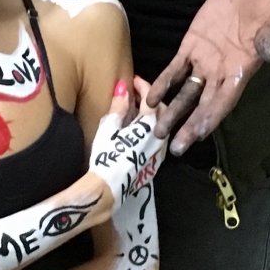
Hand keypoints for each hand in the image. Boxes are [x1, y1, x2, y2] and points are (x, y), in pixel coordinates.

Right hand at [89, 76, 167, 207]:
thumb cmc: (107, 156)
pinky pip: (159, 139)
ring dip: (152, 115)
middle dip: (151, 99)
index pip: (151, 98)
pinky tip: (139, 130)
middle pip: (162, 110)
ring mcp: (160, 151)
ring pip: (162, 125)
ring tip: (136, 111)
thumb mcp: (109, 127)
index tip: (133, 80)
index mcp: (150, 125)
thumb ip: (118, 106)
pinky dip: (152, 129)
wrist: (109, 189)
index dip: (142, 86)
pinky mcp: (156, 162)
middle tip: (135, 94)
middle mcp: (161, 136)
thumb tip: (123, 87)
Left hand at [148, 0, 269, 155]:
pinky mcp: (192, 44)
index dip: (212, 117)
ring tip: (158, 131)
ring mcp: (204, 60)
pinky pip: (175, 68)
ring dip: (173, 111)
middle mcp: (221, 71)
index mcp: (241, 69)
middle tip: (175, 148)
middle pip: (203, 105)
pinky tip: (151, 98)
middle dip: (189, 126)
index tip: (200, 135)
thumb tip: (269, 53)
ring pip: (186, 92)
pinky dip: (164, 83)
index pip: (225, 100)